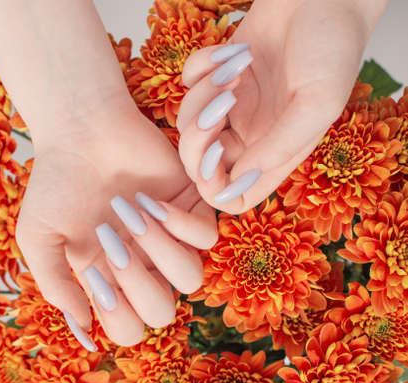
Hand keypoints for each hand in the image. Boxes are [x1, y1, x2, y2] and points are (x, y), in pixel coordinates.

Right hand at [15, 97, 216, 347]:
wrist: (82, 131)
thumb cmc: (58, 183)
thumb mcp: (38, 237)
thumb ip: (56, 285)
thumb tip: (83, 327)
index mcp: (111, 279)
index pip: (127, 327)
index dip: (115, 314)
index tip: (94, 273)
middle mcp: (144, 265)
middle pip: (162, 312)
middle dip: (138, 285)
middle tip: (113, 243)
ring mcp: (170, 239)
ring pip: (191, 278)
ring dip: (161, 252)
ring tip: (133, 215)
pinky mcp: (192, 209)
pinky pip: (207, 237)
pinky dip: (181, 224)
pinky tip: (151, 200)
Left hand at [176, 0, 386, 213]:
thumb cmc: (333, 48)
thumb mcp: (317, 104)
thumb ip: (279, 147)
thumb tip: (240, 179)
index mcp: (274, 154)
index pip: (234, 196)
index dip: (216, 188)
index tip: (216, 153)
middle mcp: (250, 136)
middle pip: (200, 165)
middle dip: (198, 137)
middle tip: (222, 102)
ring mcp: (232, 109)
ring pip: (188, 123)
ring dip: (202, 93)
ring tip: (235, 66)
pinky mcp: (217, 79)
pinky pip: (187, 85)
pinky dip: (199, 66)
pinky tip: (231, 51)